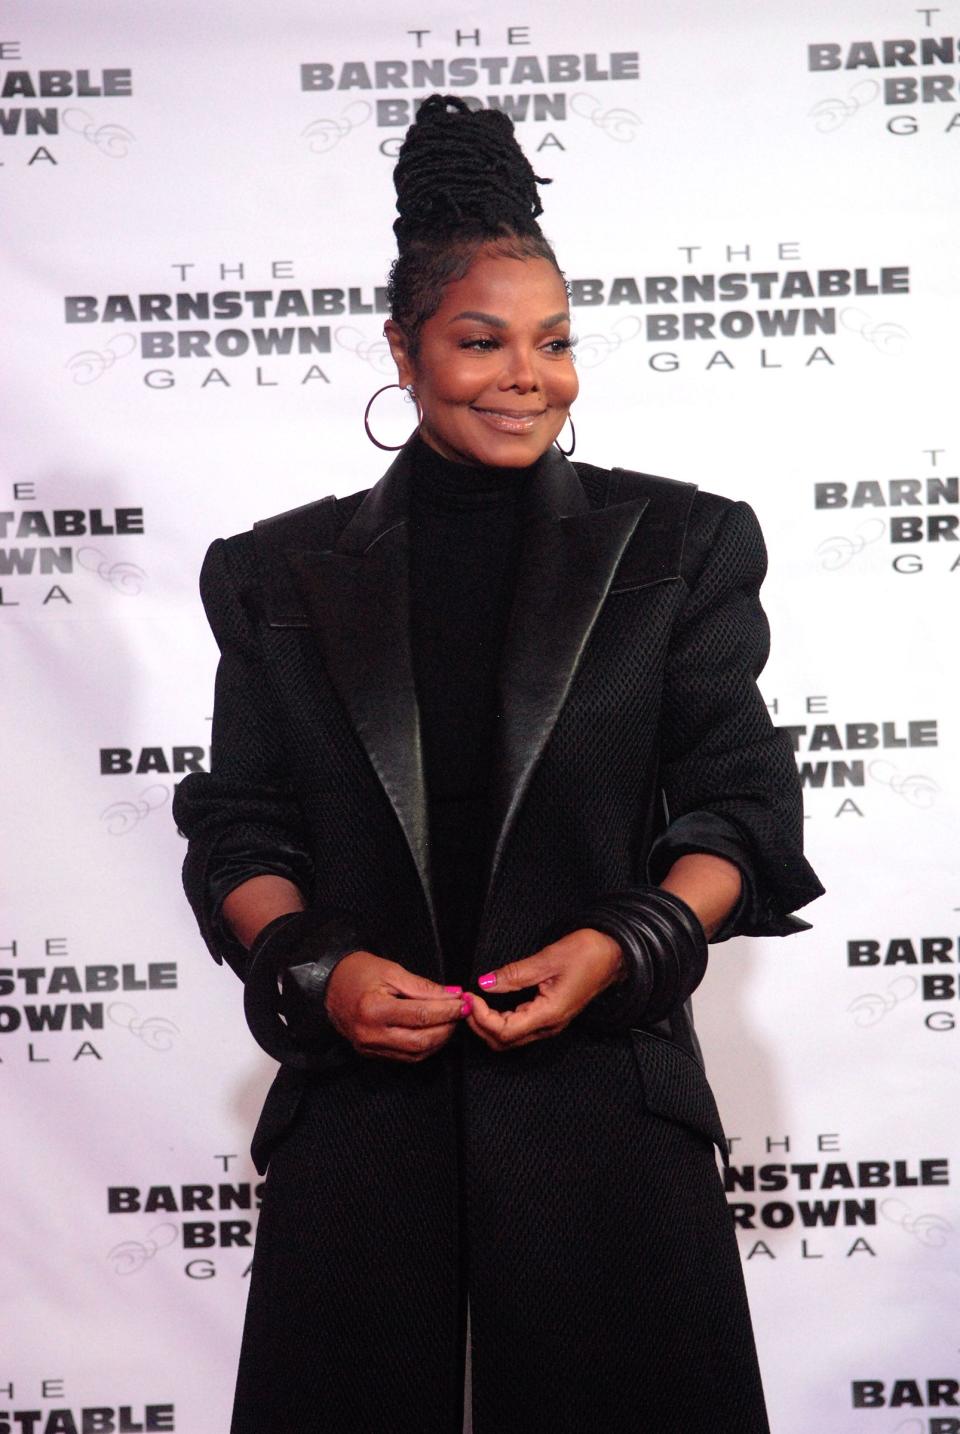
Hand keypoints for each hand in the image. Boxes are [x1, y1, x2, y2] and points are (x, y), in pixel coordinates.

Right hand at [324, 950, 466, 1062]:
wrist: (328, 984)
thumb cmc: (359, 972)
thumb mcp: (392, 971)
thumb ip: (424, 987)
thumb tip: (453, 995)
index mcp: (374, 1010)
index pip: (422, 1016)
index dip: (448, 1010)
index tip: (465, 1003)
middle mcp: (371, 1034)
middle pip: (421, 1041)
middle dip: (447, 1027)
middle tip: (461, 1012)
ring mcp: (369, 1047)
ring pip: (416, 1054)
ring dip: (439, 1040)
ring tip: (449, 1022)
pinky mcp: (370, 1054)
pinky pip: (404, 1057)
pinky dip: (423, 1047)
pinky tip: (433, 1032)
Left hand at [465, 928, 624, 1051]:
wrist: (614, 955)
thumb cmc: (588, 954)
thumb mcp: (547, 958)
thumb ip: (514, 974)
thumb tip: (485, 983)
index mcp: (549, 1014)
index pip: (504, 1031)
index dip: (481, 1017)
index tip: (469, 996)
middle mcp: (549, 1025)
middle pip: (504, 1041)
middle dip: (479, 1025)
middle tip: (465, 1001)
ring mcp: (550, 1023)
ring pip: (510, 1038)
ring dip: (487, 1025)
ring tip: (474, 1002)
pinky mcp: (549, 1016)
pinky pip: (519, 1028)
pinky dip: (499, 1020)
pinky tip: (490, 1004)